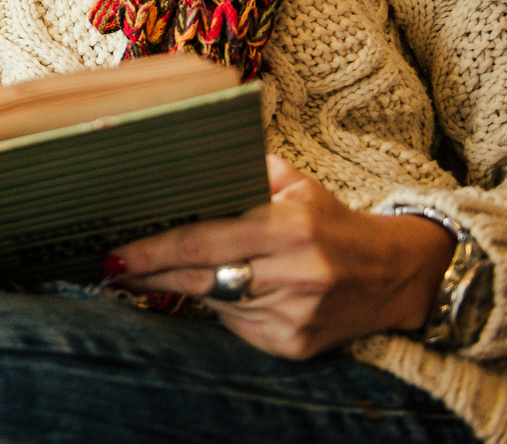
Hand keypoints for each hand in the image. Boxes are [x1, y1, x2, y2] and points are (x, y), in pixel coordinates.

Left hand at [104, 156, 455, 358]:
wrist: (394, 274)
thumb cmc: (331, 221)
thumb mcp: (294, 183)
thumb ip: (242, 169)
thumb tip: (182, 161)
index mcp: (288, 228)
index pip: (202, 242)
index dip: (153, 251)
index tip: (115, 255)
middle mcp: (292, 275)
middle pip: (198, 279)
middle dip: (149, 275)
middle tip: (112, 267)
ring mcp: (293, 316)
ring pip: (214, 302)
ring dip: (183, 288)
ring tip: (155, 271)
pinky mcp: (293, 345)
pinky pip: (236, 325)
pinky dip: (222, 306)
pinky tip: (222, 289)